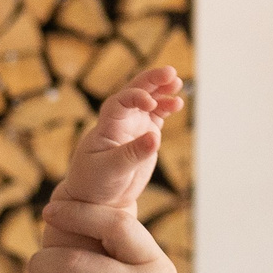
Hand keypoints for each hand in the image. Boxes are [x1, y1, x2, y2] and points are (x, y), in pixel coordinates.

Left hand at [50, 66, 181, 212]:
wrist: (96, 199)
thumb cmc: (94, 184)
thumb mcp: (112, 170)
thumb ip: (133, 154)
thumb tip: (155, 138)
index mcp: (106, 127)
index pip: (119, 102)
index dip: (135, 97)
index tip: (150, 102)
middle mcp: (119, 122)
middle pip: (134, 93)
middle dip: (151, 81)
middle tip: (171, 73)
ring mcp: (132, 127)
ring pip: (148, 101)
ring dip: (161, 91)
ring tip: (178, 84)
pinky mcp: (144, 136)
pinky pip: (156, 115)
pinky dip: (166, 107)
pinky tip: (177, 103)